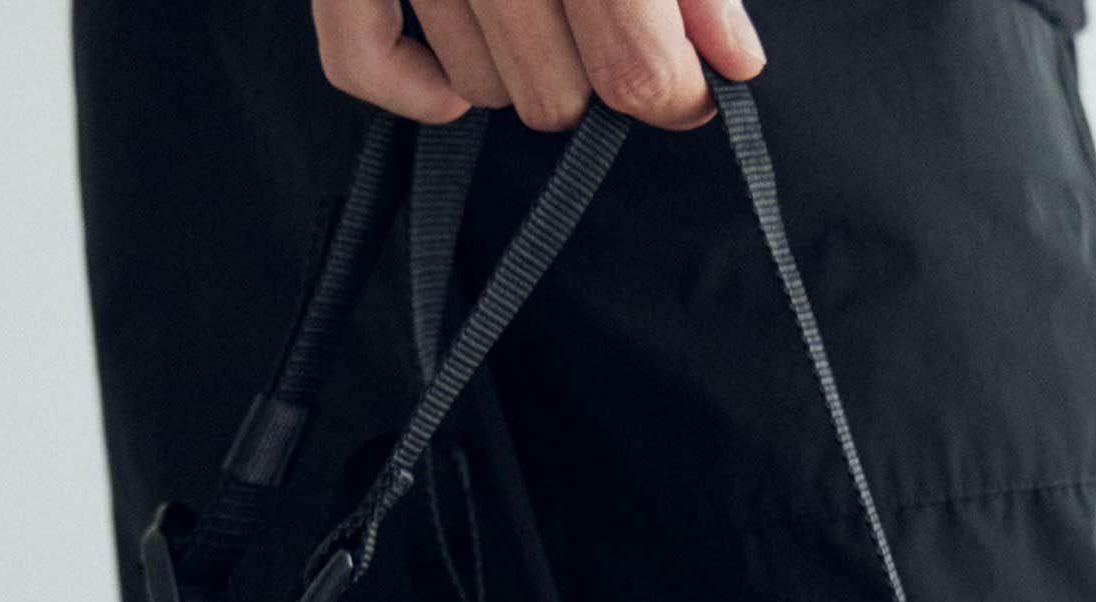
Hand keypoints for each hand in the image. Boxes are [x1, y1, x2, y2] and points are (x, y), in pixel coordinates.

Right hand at [311, 0, 764, 131]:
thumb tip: (731, 63)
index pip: (635, 68)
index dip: (677, 97)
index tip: (694, 91)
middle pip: (556, 97)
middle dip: (594, 81)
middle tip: (603, 26)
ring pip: (476, 88)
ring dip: (513, 66)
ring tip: (529, 4)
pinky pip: (364, 67)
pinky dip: (412, 86)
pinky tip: (451, 71)